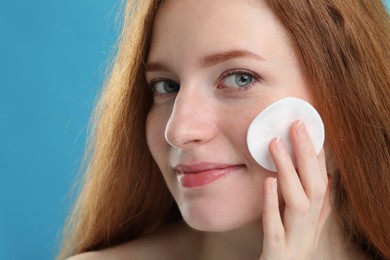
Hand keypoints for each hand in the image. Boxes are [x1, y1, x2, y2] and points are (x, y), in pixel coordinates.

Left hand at [259, 120, 330, 259]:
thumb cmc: (289, 251)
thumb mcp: (302, 226)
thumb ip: (310, 204)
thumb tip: (321, 177)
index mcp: (315, 219)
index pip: (321, 180)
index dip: (317, 154)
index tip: (309, 127)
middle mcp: (310, 227)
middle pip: (315, 186)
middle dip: (308, 154)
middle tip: (297, 125)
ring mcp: (295, 240)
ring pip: (299, 202)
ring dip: (290, 171)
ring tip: (276, 144)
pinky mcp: (277, 253)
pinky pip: (275, 228)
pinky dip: (272, 204)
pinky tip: (267, 181)